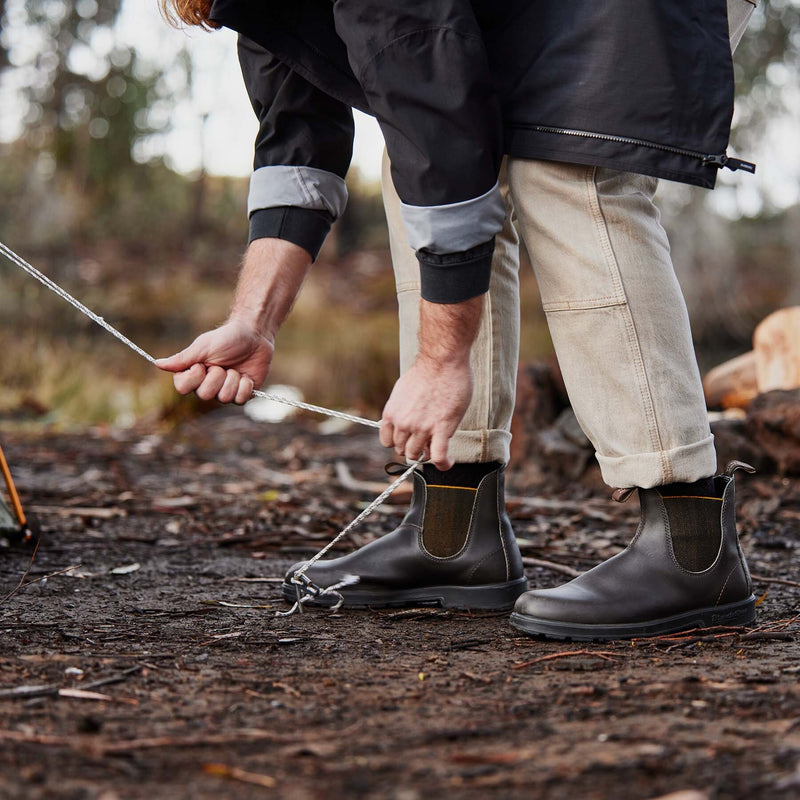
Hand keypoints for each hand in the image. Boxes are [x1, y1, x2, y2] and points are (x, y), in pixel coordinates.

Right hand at [155, 319, 273, 403]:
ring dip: (232, 379)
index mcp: (194, 373)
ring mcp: (225, 391)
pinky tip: (246, 376)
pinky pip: (240, 400)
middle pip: (204, 395)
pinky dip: (245, 386)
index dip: (193, 377)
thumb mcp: (203, 346)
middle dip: (216, 377)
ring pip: (224, 398)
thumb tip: (157, 364)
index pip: (182, 388)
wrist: (254, 335)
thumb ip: (182, 359)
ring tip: (235, 368)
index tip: (202, 364)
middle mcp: (208, 385)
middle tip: (223, 365)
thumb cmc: (227, 338)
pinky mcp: (242, 394)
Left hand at [380, 355, 472, 469]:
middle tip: (426, 441)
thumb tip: (405, 416)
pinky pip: (439, 456)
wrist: (442, 361)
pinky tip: (448, 462)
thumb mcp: (402, 390)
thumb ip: (401, 408)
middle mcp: (403, 424)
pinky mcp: (441, 429)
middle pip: (403, 450)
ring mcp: (422, 428)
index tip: (408, 439)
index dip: (399, 442)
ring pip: (419, 455)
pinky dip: (443, 464)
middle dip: (414, 447)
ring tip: (437, 449)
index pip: (388, 442)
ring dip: (428, 455)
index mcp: (391, 413)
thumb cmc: (427, 371)